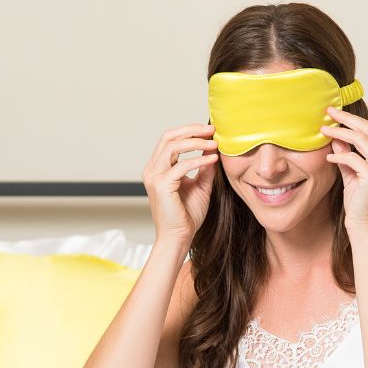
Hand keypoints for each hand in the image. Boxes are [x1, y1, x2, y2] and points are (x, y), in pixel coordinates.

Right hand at [142, 123, 218, 245]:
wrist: (179, 237)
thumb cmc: (187, 216)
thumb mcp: (200, 185)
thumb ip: (204, 167)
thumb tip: (212, 148)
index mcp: (158, 168)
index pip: (170, 139)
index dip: (189, 131)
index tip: (209, 130)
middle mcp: (153, 170)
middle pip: (168, 137)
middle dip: (191, 130)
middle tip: (211, 130)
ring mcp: (154, 177)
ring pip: (173, 146)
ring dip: (196, 142)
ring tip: (214, 143)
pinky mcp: (162, 186)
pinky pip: (181, 166)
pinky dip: (199, 160)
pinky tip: (213, 159)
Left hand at [320, 106, 367, 242]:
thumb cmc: (362, 207)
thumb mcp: (353, 177)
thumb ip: (347, 157)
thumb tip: (337, 138)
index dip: (356, 120)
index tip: (338, 115)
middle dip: (348, 118)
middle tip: (329, 111)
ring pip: (362, 139)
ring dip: (340, 132)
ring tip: (324, 129)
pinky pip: (353, 158)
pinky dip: (339, 155)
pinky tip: (329, 157)